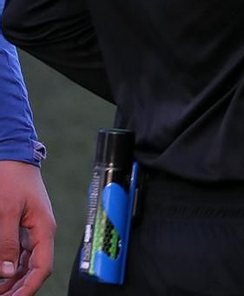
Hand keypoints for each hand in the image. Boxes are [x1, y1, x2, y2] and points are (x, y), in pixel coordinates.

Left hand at [0, 160, 52, 295]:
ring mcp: (31, 229)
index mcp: (44, 229)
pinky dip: (7, 265)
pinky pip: (17, 252)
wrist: (10, 155)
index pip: (42, 267)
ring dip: (12, 279)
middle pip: (34, 269)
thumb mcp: (6, 211)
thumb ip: (7, 242)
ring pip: (24, 263)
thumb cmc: (11, 177)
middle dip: (19, 287)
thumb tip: (7, 271)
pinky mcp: (20, 226)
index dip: (29, 288)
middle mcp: (40, 232)